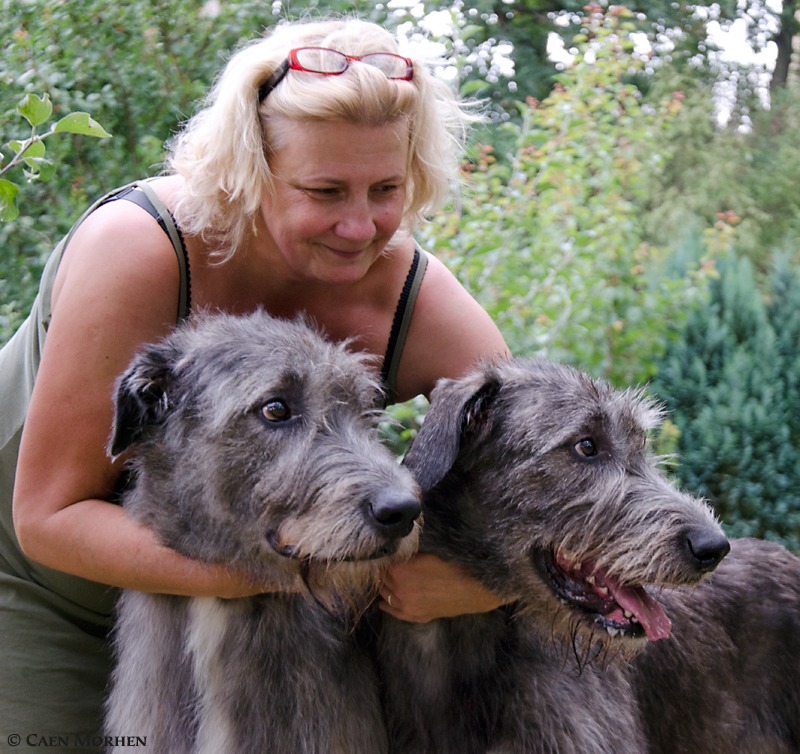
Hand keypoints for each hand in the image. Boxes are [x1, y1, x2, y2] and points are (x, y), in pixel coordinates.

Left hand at [378, 552, 503, 622]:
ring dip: (386, 586)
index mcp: (400, 570)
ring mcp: (407, 606)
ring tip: (387, 580)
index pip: (383, 561)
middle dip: (385, 571)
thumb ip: (409, 551)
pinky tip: (383, 603)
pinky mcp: (416, 616)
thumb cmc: (455, 565)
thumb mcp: (429, 551)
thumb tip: (396, 547)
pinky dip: (388, 606)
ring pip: (385, 595)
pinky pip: (395, 612)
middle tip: (389, 564)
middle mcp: (399, 590)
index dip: (386, 555)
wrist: (476, 588)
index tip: (387, 552)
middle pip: (382, 578)